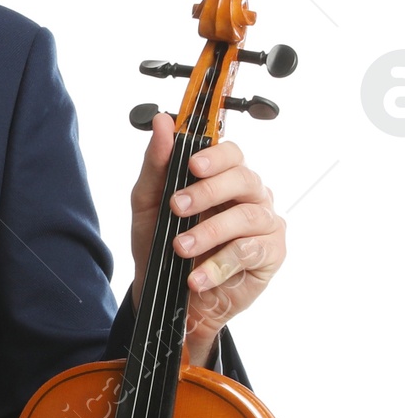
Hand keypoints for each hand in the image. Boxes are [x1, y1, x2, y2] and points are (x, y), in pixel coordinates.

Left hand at [129, 112, 285, 364]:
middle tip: (177, 207)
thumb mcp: (148, 204)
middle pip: (243, 179)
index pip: (232, 153)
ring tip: (180, 247)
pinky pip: (248, 252)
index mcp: (223, 178)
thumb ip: (156, 165)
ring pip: (246, 216)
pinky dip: (218, 265)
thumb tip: (163, 122)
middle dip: (208, 192)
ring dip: (209, 231)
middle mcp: (249, 196)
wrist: (166, 295)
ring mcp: (263, 224)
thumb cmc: (161, 245)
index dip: (215, 155)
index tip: (192, 165)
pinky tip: (196, 278)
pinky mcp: (269, 254)